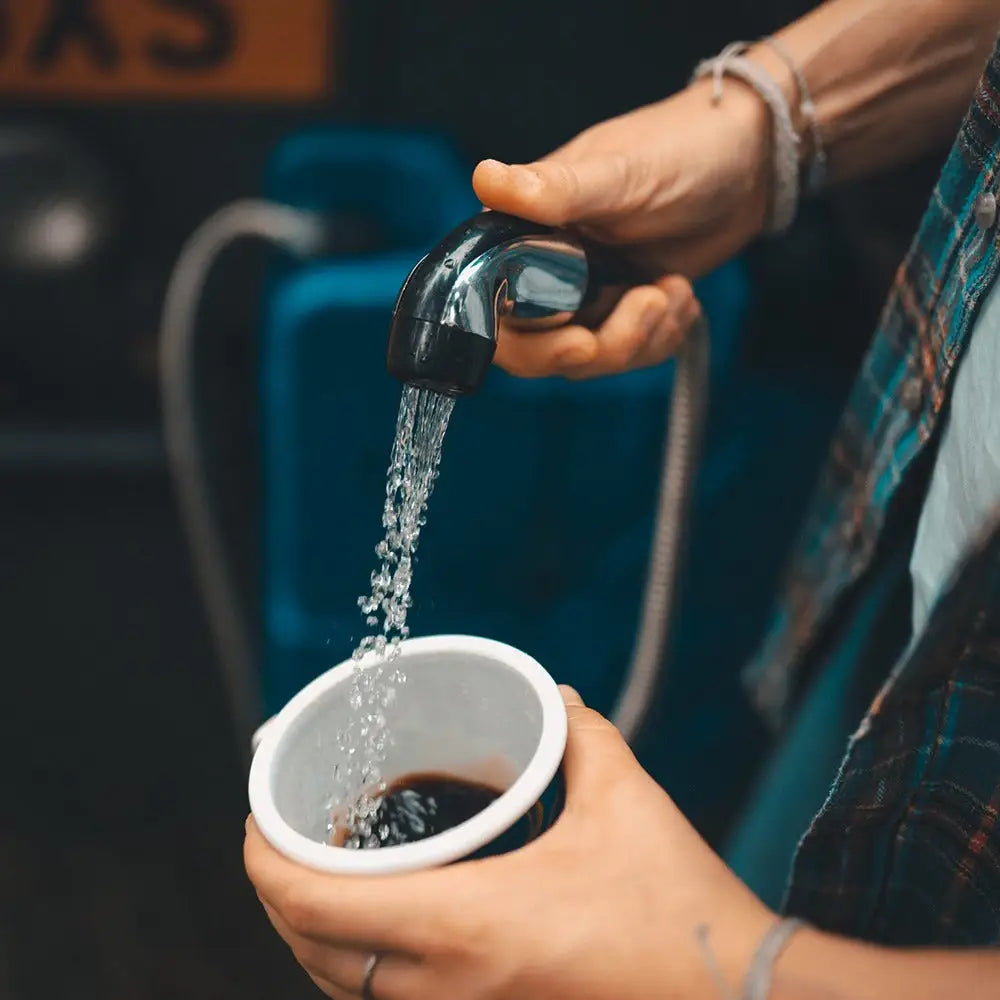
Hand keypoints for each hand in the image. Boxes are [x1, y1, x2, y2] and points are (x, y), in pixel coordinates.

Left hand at [245, 688, 774, 999]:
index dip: (263, 862)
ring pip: (346, 989)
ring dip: (315, 933)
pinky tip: (385, 922)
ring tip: (322, 873)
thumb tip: (555, 699)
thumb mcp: (626, 802)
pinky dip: (360, 963)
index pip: (316, 905)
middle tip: (281, 836)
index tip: (255, 818)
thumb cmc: (677, 911)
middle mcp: (447, 990)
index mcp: (465, 925)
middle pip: (313, 953)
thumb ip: (581, 736)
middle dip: (278, 894)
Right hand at [473, 78, 770, 379]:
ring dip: (639, 338)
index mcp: (520, 233)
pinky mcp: (620, 310)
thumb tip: (483, 177)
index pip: (492, 312)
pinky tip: (681, 296)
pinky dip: (659, 338)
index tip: (580, 342)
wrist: (748, 162)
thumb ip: (553, 190)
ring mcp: (581, 295)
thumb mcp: (618, 173)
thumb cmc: (679, 148)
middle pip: (538, 352)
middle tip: (647, 308)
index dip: (531, 343)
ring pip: (588, 360)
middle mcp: (540, 270)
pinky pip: (627, 355)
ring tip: (674, 290)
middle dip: (599, 348)